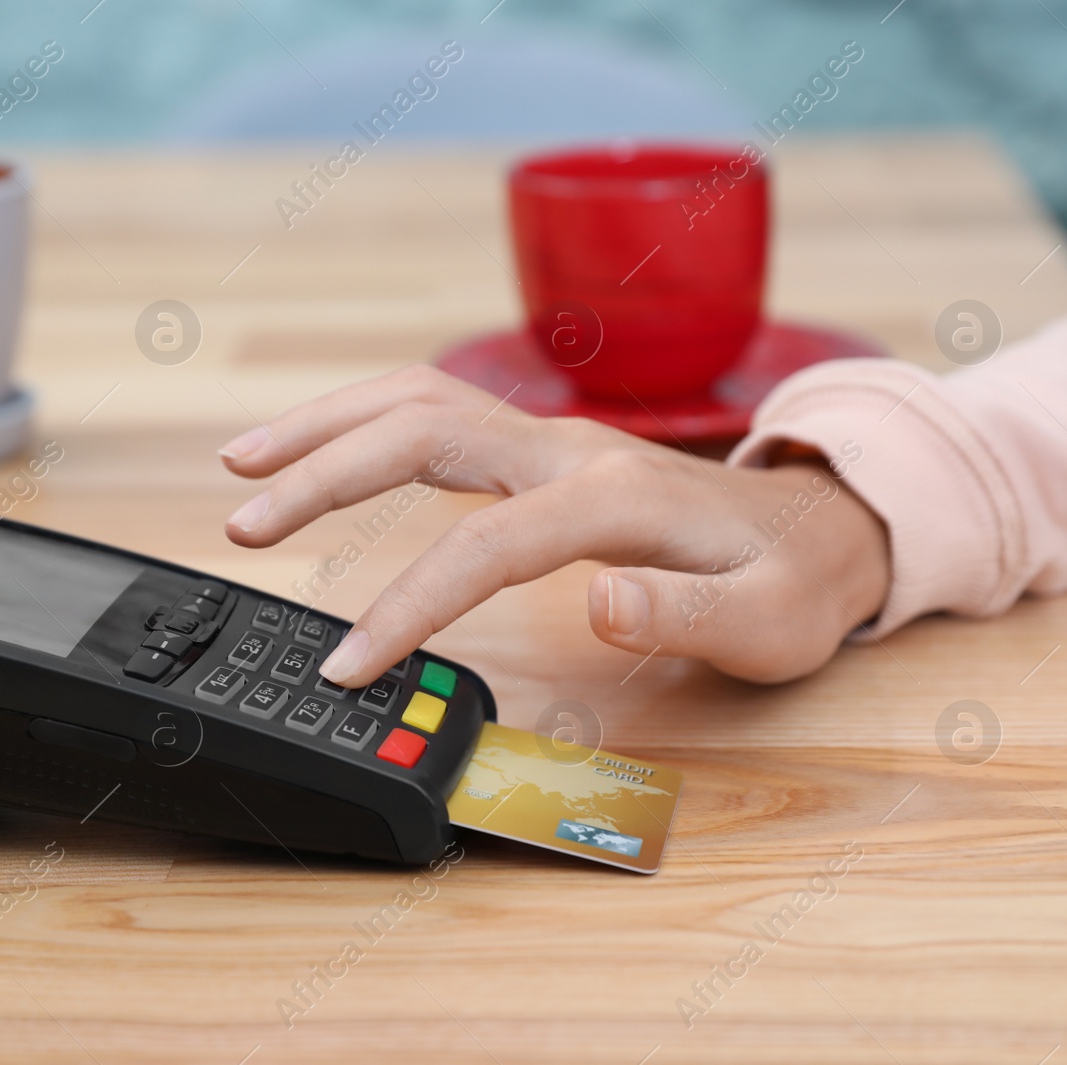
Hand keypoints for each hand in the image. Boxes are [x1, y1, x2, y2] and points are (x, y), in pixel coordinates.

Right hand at [218, 366, 889, 685]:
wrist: (825, 529)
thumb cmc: (792, 585)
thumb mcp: (768, 623)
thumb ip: (688, 615)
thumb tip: (601, 604)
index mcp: (617, 496)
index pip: (484, 545)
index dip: (408, 602)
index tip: (349, 663)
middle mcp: (570, 449)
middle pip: (422, 428)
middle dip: (324, 471)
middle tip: (242, 521)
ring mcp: (551, 441)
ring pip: (416, 400)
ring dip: (325, 425)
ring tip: (242, 464)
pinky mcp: (538, 451)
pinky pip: (432, 416)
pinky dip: (361, 426)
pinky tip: (318, 456)